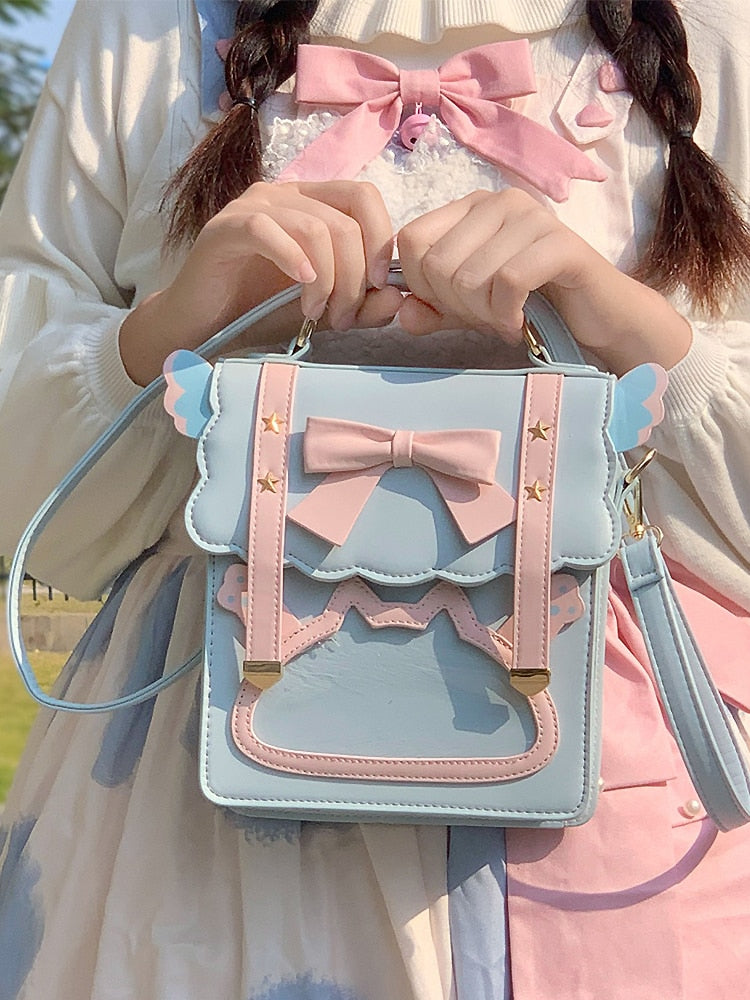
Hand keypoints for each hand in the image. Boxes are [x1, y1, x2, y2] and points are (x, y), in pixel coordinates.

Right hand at [120, 180, 401, 384]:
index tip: (379, 287)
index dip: (382, 239)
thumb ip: (363, 306)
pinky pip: (268, 230)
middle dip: (355, 274)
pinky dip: (293, 259)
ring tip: (315, 314)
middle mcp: (285, 196)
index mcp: (312, 205)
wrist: (201, 328)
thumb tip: (398, 299)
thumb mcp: (324, 312)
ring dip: (327, 279)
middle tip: (344, 316)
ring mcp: (253, 207)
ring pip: (314, 227)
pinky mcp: (225, 228)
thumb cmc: (260, 314)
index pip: (363, 197)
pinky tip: (300, 286)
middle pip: (346, 217)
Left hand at [396, 188, 690, 373]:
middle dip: (456, 305)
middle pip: (437, 263)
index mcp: (470, 208)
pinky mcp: (561, 243)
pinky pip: (509, 282)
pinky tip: (521, 321)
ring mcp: (532, 217)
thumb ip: (433, 312)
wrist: (597, 316)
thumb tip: (402, 315)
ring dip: (485, 314)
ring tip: (507, 319)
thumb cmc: (530, 306)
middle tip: (486, 317)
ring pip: (470, 276)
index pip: (411, 240)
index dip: (420, 285)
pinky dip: (508, 314)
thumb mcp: (469, 311)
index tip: (451, 307)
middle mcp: (498, 201)